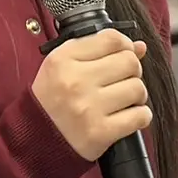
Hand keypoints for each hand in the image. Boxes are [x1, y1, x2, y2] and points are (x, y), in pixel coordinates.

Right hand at [32, 28, 151, 160]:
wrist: (37, 138)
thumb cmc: (52, 99)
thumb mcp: (62, 65)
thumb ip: (98, 49)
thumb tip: (139, 46)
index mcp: (63, 60)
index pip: (111, 39)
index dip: (125, 44)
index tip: (123, 53)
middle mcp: (75, 81)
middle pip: (129, 62)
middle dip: (132, 70)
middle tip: (123, 79)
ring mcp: (88, 108)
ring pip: (137, 88)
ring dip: (137, 94)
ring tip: (124, 99)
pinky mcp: (100, 132)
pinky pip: (140, 116)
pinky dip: (140, 116)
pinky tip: (128, 116)